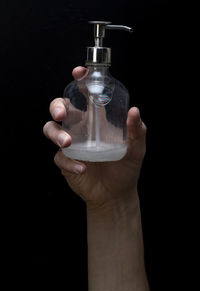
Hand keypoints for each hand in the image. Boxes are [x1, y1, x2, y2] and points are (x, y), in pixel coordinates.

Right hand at [43, 66, 146, 208]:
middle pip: (59, 108)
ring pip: (51, 129)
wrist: (116, 193)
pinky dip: (69, 162)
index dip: (78, 82)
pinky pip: (59, 158)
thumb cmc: (125, 167)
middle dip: (56, 106)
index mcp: (95, 120)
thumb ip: (136, 131)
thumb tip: (135, 111)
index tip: (78, 73)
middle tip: (62, 114)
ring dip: (56, 134)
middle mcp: (80, 128)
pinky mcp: (65, 161)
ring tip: (68, 143)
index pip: (83, 96)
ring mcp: (71, 145)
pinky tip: (83, 168)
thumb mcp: (136, 148)